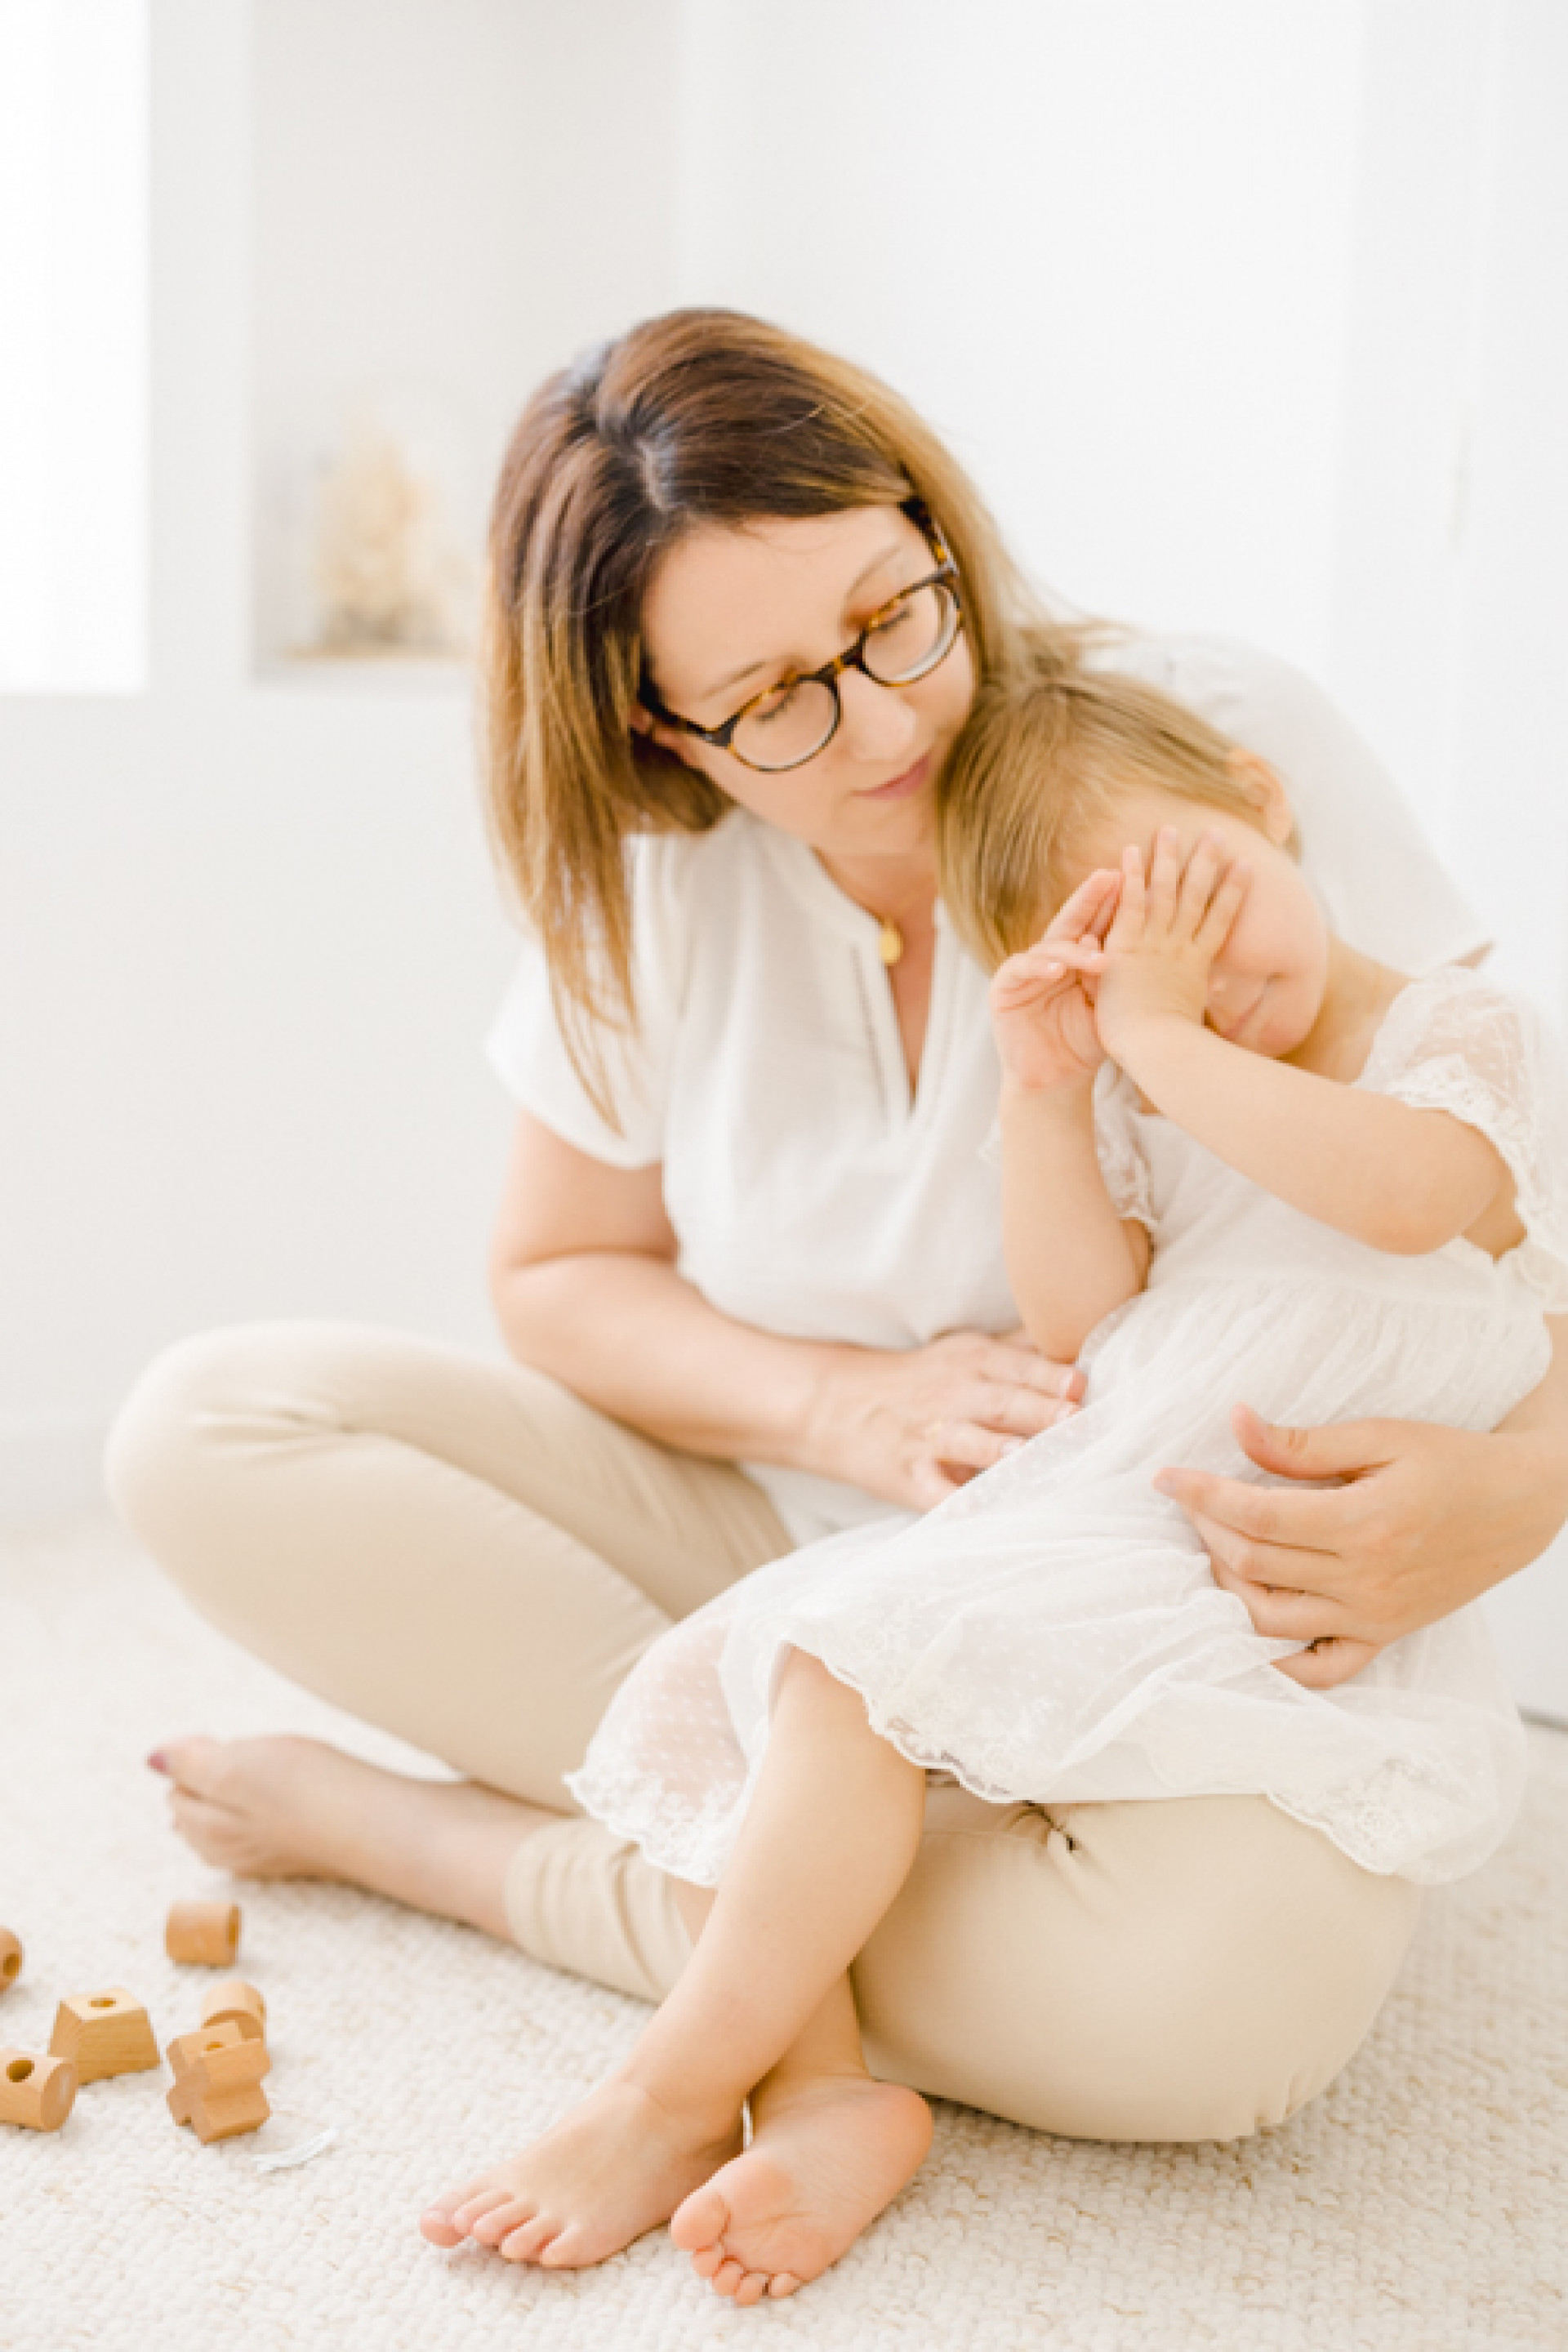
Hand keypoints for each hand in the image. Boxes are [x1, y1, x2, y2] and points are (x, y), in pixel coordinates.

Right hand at [816, 1329, 1084, 1510]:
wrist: (839, 1405)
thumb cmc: (924, 1380)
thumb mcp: (968, 1351)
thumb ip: (1023, 1347)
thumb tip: (1085, 1334)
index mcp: (975, 1362)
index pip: (1019, 1367)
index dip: (1051, 1377)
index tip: (1083, 1386)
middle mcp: (954, 1395)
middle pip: (1002, 1402)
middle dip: (1038, 1412)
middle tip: (1074, 1421)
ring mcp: (929, 1437)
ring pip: (967, 1442)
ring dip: (996, 1450)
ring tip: (1024, 1458)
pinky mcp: (909, 1475)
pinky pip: (934, 1491)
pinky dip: (951, 1501)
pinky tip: (973, 1509)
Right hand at [988, 870, 1118, 1092]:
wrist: (1055, 1082)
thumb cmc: (1086, 1044)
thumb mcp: (1107, 1004)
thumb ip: (1117, 974)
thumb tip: (1149, 939)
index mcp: (1078, 958)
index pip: (1097, 923)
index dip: (1113, 903)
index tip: (1137, 879)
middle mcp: (1051, 957)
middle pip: (1072, 922)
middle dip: (1091, 899)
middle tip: (1110, 877)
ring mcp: (1026, 970)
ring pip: (1050, 946)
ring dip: (1074, 949)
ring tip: (1098, 955)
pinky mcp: (1004, 988)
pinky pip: (1021, 969)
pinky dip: (1040, 967)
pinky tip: (1058, 969)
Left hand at [1090, 830, 1249, 1063]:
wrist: (1159, 1050)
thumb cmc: (1175, 1048)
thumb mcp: (1194, 1020)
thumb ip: (1200, 1001)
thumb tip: (1215, 999)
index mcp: (1197, 967)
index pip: (1220, 921)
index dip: (1234, 892)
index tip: (1246, 865)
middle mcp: (1181, 950)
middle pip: (1199, 897)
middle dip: (1207, 863)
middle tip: (1216, 833)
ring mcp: (1156, 946)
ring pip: (1167, 893)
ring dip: (1169, 859)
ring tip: (1171, 828)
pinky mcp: (1128, 947)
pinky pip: (1131, 903)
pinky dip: (1133, 876)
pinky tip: (1131, 850)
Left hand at [1154, 1401, 1565, 1686]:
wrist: (1519, 1505)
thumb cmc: (1450, 1460)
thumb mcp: (1380, 1436)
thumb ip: (1302, 1443)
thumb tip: (1235, 1424)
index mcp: (1364, 1524)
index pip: (1256, 1517)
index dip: (1202, 1495)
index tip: (1165, 1477)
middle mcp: (1365, 1580)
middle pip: (1254, 1567)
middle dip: (1206, 1530)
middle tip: (1190, 1498)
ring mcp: (1373, 1617)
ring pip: (1270, 1621)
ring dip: (1226, 1585)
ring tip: (1213, 1545)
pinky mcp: (1383, 1636)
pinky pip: (1320, 1669)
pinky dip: (1275, 1661)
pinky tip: (1243, 1630)